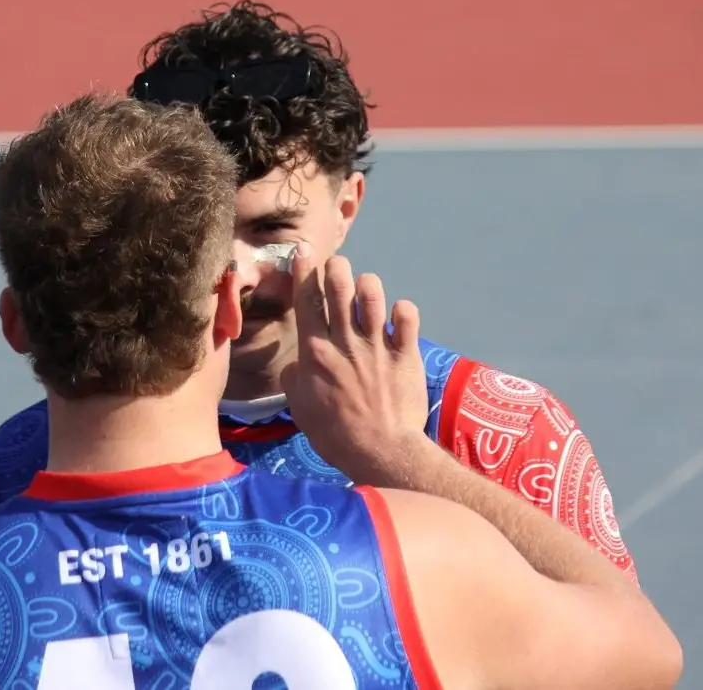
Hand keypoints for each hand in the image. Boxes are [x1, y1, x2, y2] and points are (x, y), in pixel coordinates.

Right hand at [279, 246, 430, 482]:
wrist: (380, 450)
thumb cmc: (334, 434)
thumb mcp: (300, 408)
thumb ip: (294, 378)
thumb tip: (296, 364)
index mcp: (315, 351)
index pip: (307, 300)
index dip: (304, 271)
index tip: (304, 253)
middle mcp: (345, 341)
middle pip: (339, 285)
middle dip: (337, 267)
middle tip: (338, 268)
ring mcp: (377, 345)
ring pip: (372, 294)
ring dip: (368, 285)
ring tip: (366, 291)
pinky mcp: (405, 354)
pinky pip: (407, 316)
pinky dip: (403, 310)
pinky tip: (398, 315)